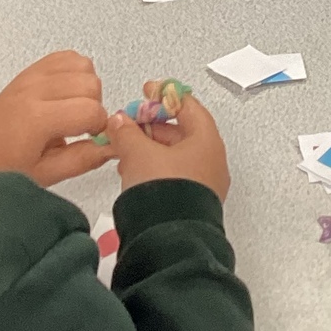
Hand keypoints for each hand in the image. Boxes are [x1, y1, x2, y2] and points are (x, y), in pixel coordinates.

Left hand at [0, 48, 111, 186]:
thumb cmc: (3, 166)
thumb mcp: (45, 174)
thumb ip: (82, 159)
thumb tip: (113, 147)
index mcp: (36, 119)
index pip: (90, 110)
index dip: (99, 128)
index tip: (91, 140)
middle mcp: (35, 89)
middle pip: (91, 84)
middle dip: (95, 107)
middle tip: (81, 127)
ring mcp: (33, 75)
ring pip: (84, 66)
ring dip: (87, 88)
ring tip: (74, 110)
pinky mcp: (32, 69)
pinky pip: (68, 57)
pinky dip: (77, 72)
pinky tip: (68, 95)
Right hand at [111, 87, 230, 200]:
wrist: (170, 239)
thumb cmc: (163, 190)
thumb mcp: (138, 153)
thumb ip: (126, 131)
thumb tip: (118, 120)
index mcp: (206, 140)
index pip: (188, 105)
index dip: (164, 95)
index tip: (146, 90)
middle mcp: (212, 160)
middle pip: (182, 130)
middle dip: (152, 125)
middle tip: (128, 123)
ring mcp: (206, 183)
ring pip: (176, 155)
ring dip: (150, 148)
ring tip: (125, 149)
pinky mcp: (194, 201)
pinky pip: (175, 174)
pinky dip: (155, 167)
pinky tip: (134, 172)